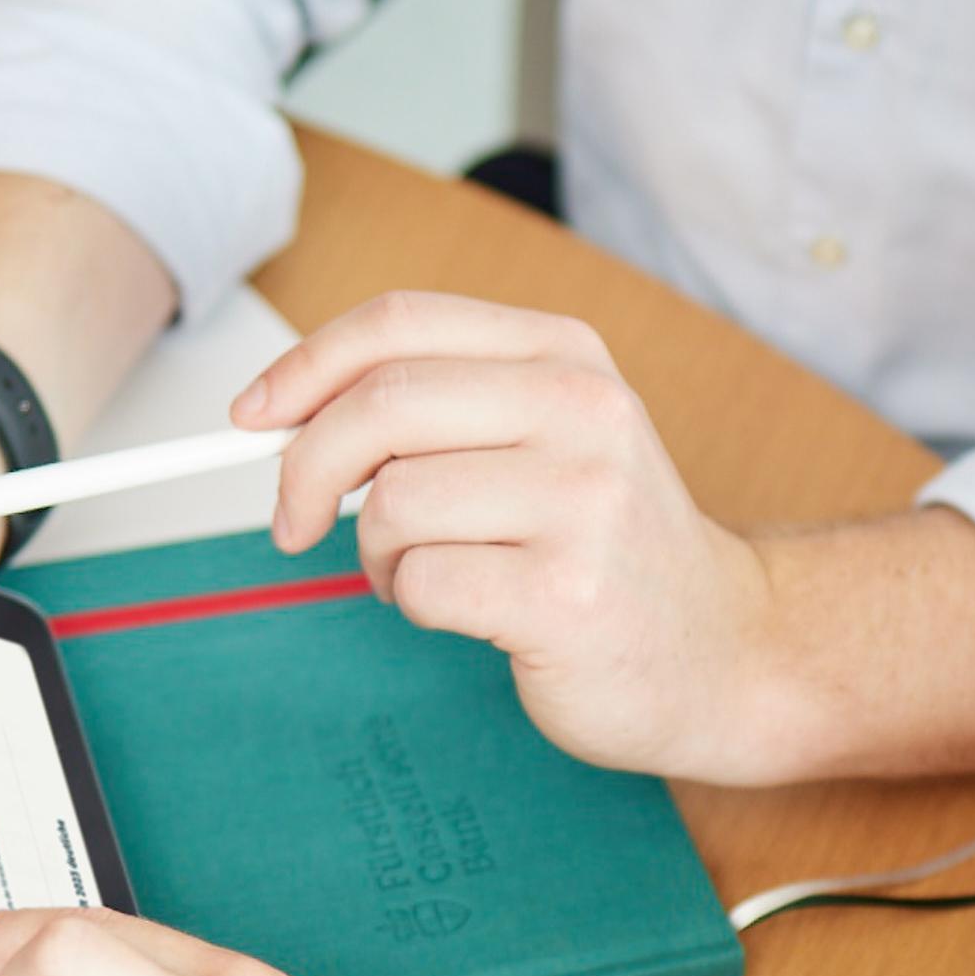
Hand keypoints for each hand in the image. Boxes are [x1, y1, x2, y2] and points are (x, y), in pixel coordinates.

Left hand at [236, 293, 798, 780]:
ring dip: (373, 555)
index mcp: (566, 355)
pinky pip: (420, 584)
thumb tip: (283, 408)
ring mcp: (580, 504)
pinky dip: (412, 604)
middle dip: (305, 469)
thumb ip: (435, 405)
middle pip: (380, 408)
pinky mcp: (564, 596)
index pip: (401, 325)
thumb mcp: (545, 436)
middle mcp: (581, 414)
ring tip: (422, 572)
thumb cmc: (607, 546)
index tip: (252, 415)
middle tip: (289, 521)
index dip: (305, 366)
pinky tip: (467, 611)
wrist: (722, 650)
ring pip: (391, 505)